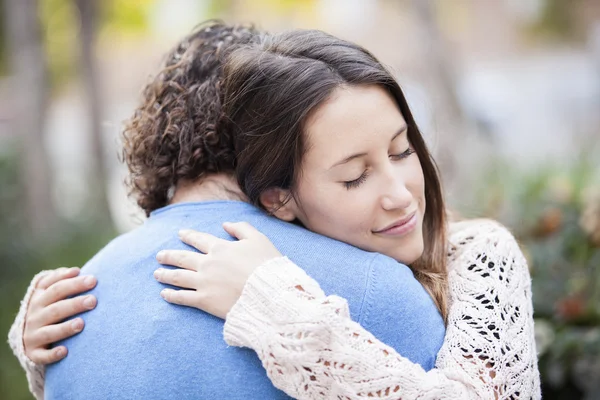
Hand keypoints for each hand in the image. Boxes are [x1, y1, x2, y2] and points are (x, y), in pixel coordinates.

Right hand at [24, 267, 96, 363]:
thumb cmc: (49, 310)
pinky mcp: (33, 353)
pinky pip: (42, 355)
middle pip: (56, 308)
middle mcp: (34, 316)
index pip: (55, 287)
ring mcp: (32, 335)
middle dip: (75, 304)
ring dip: (65, 328)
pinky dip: (52, 354)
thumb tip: (76, 271)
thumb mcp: (50, 295)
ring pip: (49, 331)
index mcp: (39, 298)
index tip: (93, 279)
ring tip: (81, 324)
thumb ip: (61, 281)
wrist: (28, 338)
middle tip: (93, 301)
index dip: (72, 282)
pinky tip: (65, 351)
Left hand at [154, 222, 281, 318]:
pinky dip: (172, 295)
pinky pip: (183, 297)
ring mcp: (204, 282)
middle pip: (183, 258)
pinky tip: (164, 294)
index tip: (180, 234)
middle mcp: (208, 264)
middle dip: (169, 256)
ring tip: (157, 273)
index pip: (200, 240)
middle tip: (159, 256)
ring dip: (165, 274)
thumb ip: (241, 228)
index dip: (189, 236)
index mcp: (220, 248)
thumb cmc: (267, 265)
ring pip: (178, 276)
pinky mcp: (204, 301)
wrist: (269, 293)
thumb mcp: (258, 239)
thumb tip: (225, 224)